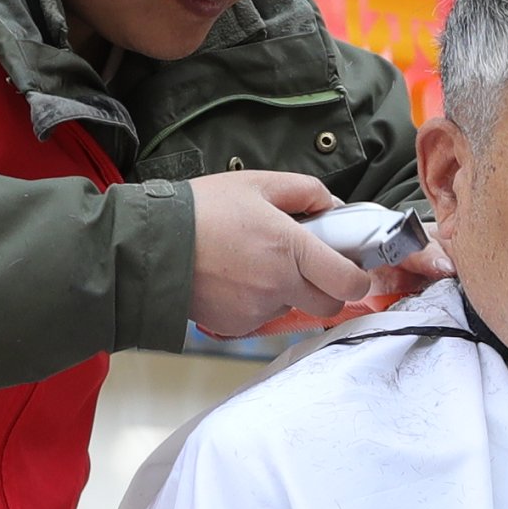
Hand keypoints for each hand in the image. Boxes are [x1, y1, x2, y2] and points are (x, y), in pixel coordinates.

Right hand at [188, 171, 369, 336]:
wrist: (151, 244)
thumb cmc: (200, 211)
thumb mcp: (257, 183)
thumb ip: (305, 191)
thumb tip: (332, 205)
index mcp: (292, 248)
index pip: (350, 281)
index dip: (356, 276)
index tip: (350, 265)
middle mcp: (279, 284)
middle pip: (329, 303)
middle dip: (327, 287)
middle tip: (307, 264)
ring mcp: (258, 309)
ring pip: (292, 307)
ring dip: (287, 291)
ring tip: (256, 262)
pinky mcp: (237, 325)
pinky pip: (262, 317)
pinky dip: (257, 301)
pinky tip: (235, 278)